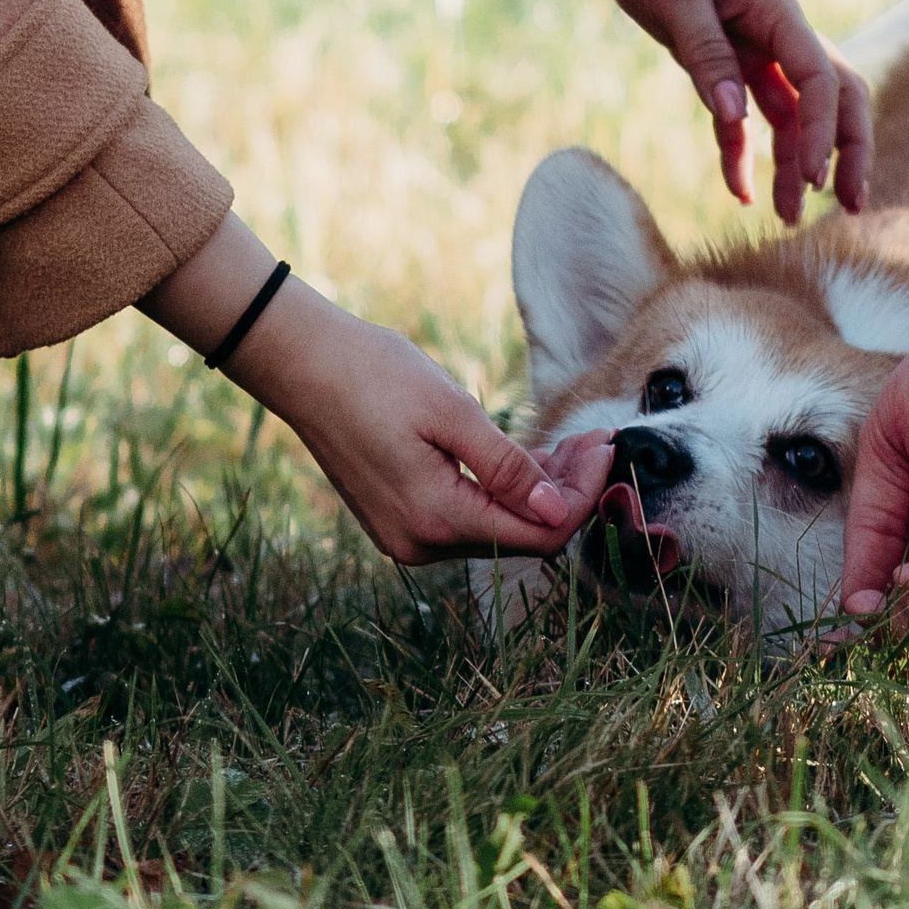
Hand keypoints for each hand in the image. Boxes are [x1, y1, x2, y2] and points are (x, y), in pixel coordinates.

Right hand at [142, 217, 614, 562]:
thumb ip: (508, 469)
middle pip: (522, 536)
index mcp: (436, 519)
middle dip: (569, 491)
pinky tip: (529, 456)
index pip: (540, 534)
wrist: (301, 364)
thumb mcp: (452, 413)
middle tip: (598, 435)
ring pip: (499, 528)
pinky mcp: (401, 519)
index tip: (607, 445)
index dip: (583, 497)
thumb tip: (561, 511)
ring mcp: (408, 536)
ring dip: (541, 490)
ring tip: (572, 440)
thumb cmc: (374, 375)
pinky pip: (470, 517)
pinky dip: (506, 491)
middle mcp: (421, 544)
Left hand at [564, 0, 869, 224]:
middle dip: (845, 151)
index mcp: (776, 6)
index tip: (815, 182)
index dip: (825, 132)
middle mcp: (775, 26)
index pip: (822, 77)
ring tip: (786, 217)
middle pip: (832, 95)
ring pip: (792, 110)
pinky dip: (744, 150)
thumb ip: (706, 55)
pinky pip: (745, 110)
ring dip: (794, 161)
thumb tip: (736, 117)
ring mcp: (751, 41)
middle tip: (846, 210)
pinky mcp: (721, 53)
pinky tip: (740, 191)